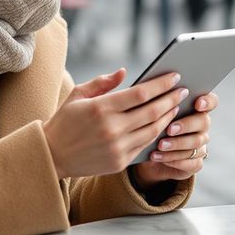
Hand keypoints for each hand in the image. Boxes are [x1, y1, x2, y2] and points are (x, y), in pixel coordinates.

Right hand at [43, 69, 186, 178]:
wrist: (52, 156)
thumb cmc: (65, 121)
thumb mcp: (78, 95)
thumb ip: (102, 82)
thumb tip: (125, 72)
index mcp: (101, 108)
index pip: (140, 93)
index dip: (161, 85)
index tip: (174, 76)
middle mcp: (111, 128)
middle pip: (152, 111)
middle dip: (171, 99)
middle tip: (182, 90)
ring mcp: (117, 147)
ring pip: (153, 130)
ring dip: (168, 117)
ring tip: (175, 106)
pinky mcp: (119, 162)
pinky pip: (145, 146)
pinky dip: (157, 134)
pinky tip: (162, 124)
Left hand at [133, 92, 218, 185]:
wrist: (145, 151)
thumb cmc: (149, 123)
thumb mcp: (151, 110)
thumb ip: (159, 98)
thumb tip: (152, 85)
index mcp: (195, 107)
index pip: (211, 101)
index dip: (207, 102)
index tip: (197, 103)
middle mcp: (201, 125)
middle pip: (204, 122)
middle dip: (186, 125)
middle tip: (169, 129)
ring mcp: (200, 145)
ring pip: (196, 144)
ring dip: (177, 144)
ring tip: (159, 145)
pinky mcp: (194, 163)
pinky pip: (191, 163)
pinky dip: (174, 160)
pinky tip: (159, 157)